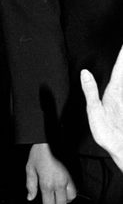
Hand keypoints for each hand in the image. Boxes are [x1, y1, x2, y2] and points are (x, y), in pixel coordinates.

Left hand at [25, 142, 75, 203]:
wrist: (47, 145)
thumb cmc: (37, 156)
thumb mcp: (29, 170)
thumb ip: (30, 186)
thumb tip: (30, 198)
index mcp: (46, 184)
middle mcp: (58, 184)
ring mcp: (66, 181)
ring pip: (69, 200)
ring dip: (63, 203)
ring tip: (56, 202)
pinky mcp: (70, 177)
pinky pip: (74, 191)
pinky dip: (69, 196)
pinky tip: (63, 194)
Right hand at [81, 47, 122, 168]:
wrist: (122, 148)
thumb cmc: (107, 133)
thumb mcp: (94, 112)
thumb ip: (90, 90)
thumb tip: (85, 72)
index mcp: (114, 91)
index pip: (118, 68)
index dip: (121, 55)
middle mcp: (122, 92)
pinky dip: (122, 78)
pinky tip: (120, 81)